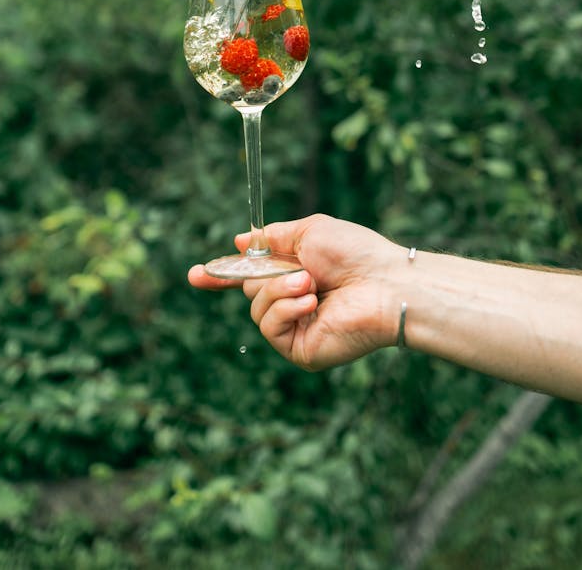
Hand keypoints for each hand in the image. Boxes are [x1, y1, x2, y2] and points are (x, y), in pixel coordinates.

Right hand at [188, 214, 404, 369]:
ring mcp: (296, 329)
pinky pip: (269, 327)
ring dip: (280, 290)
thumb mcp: (309, 232)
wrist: (386, 283)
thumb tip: (240, 240)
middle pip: (248, 288)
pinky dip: (285, 309)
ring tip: (311, 284)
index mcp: (294, 274)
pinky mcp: (300, 350)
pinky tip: (310, 303)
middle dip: (266, 274)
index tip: (195, 275)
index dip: (221, 277)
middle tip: (302, 269)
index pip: (249, 278)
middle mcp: (292, 303)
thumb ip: (272, 236)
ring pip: (255, 308)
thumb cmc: (356, 254)